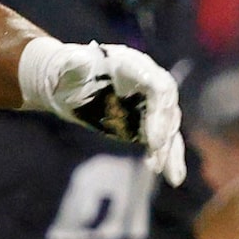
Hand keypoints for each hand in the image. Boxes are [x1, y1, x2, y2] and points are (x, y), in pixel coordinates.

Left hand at [18, 38, 185, 184]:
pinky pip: (163, 139)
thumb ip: (72, 64)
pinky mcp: (146, 122)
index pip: (157, 87)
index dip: (158, 113)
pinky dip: (168, 157)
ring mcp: (150, 103)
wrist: (70, 82)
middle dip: (164, 134)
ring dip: (170, 151)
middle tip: (155, 159)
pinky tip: (174, 177)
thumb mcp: (65, 67)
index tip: (152, 140)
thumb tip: (77, 60)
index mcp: (134, 65)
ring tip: (172, 177)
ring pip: (169, 126)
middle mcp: (149, 81)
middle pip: (167, 108)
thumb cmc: (67, 71)